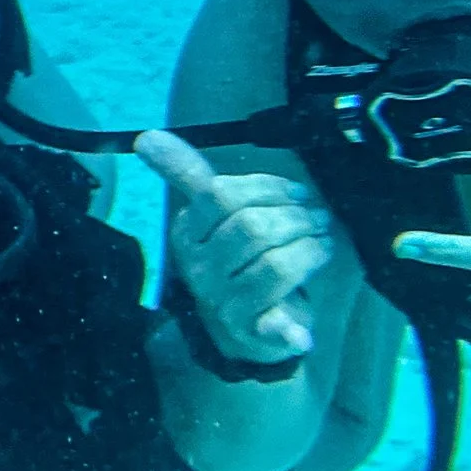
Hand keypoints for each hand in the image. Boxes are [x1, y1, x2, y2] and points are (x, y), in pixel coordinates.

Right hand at [136, 129, 327, 361]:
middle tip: (319, 217)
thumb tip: (146, 136)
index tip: (298, 193)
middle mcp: (198, 270)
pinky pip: (273, 326)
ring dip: (312, 248)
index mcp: (186, 235)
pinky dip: (288, 331)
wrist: (241, 330)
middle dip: (296, 217)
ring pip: (275, 264)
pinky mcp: (251, 333)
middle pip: (251, 227)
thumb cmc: (235, 260)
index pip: (220, 195)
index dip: (268, 188)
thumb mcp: (212, 218)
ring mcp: (223, 303)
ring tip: (324, 241)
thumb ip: (187, 175)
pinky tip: (301, 333)